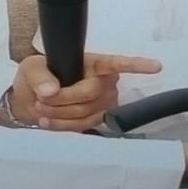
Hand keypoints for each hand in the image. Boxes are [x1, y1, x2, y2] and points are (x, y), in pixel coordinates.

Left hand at [9, 53, 161, 130]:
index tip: (156, 67)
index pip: (117, 63)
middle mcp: (104, 82)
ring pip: (85, 111)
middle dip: (63, 98)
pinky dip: (62, 125)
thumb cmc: (37, 77)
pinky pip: (82, 125)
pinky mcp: (96, 120)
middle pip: (91, 92)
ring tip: (41, 109)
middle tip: (41, 99)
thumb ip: (39, 77)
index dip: (137, 65)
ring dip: (60, 113)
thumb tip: (50, 90)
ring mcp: (102, 102)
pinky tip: (47, 121)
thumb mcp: (32, 69)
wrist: (31, 100)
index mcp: (94, 62)